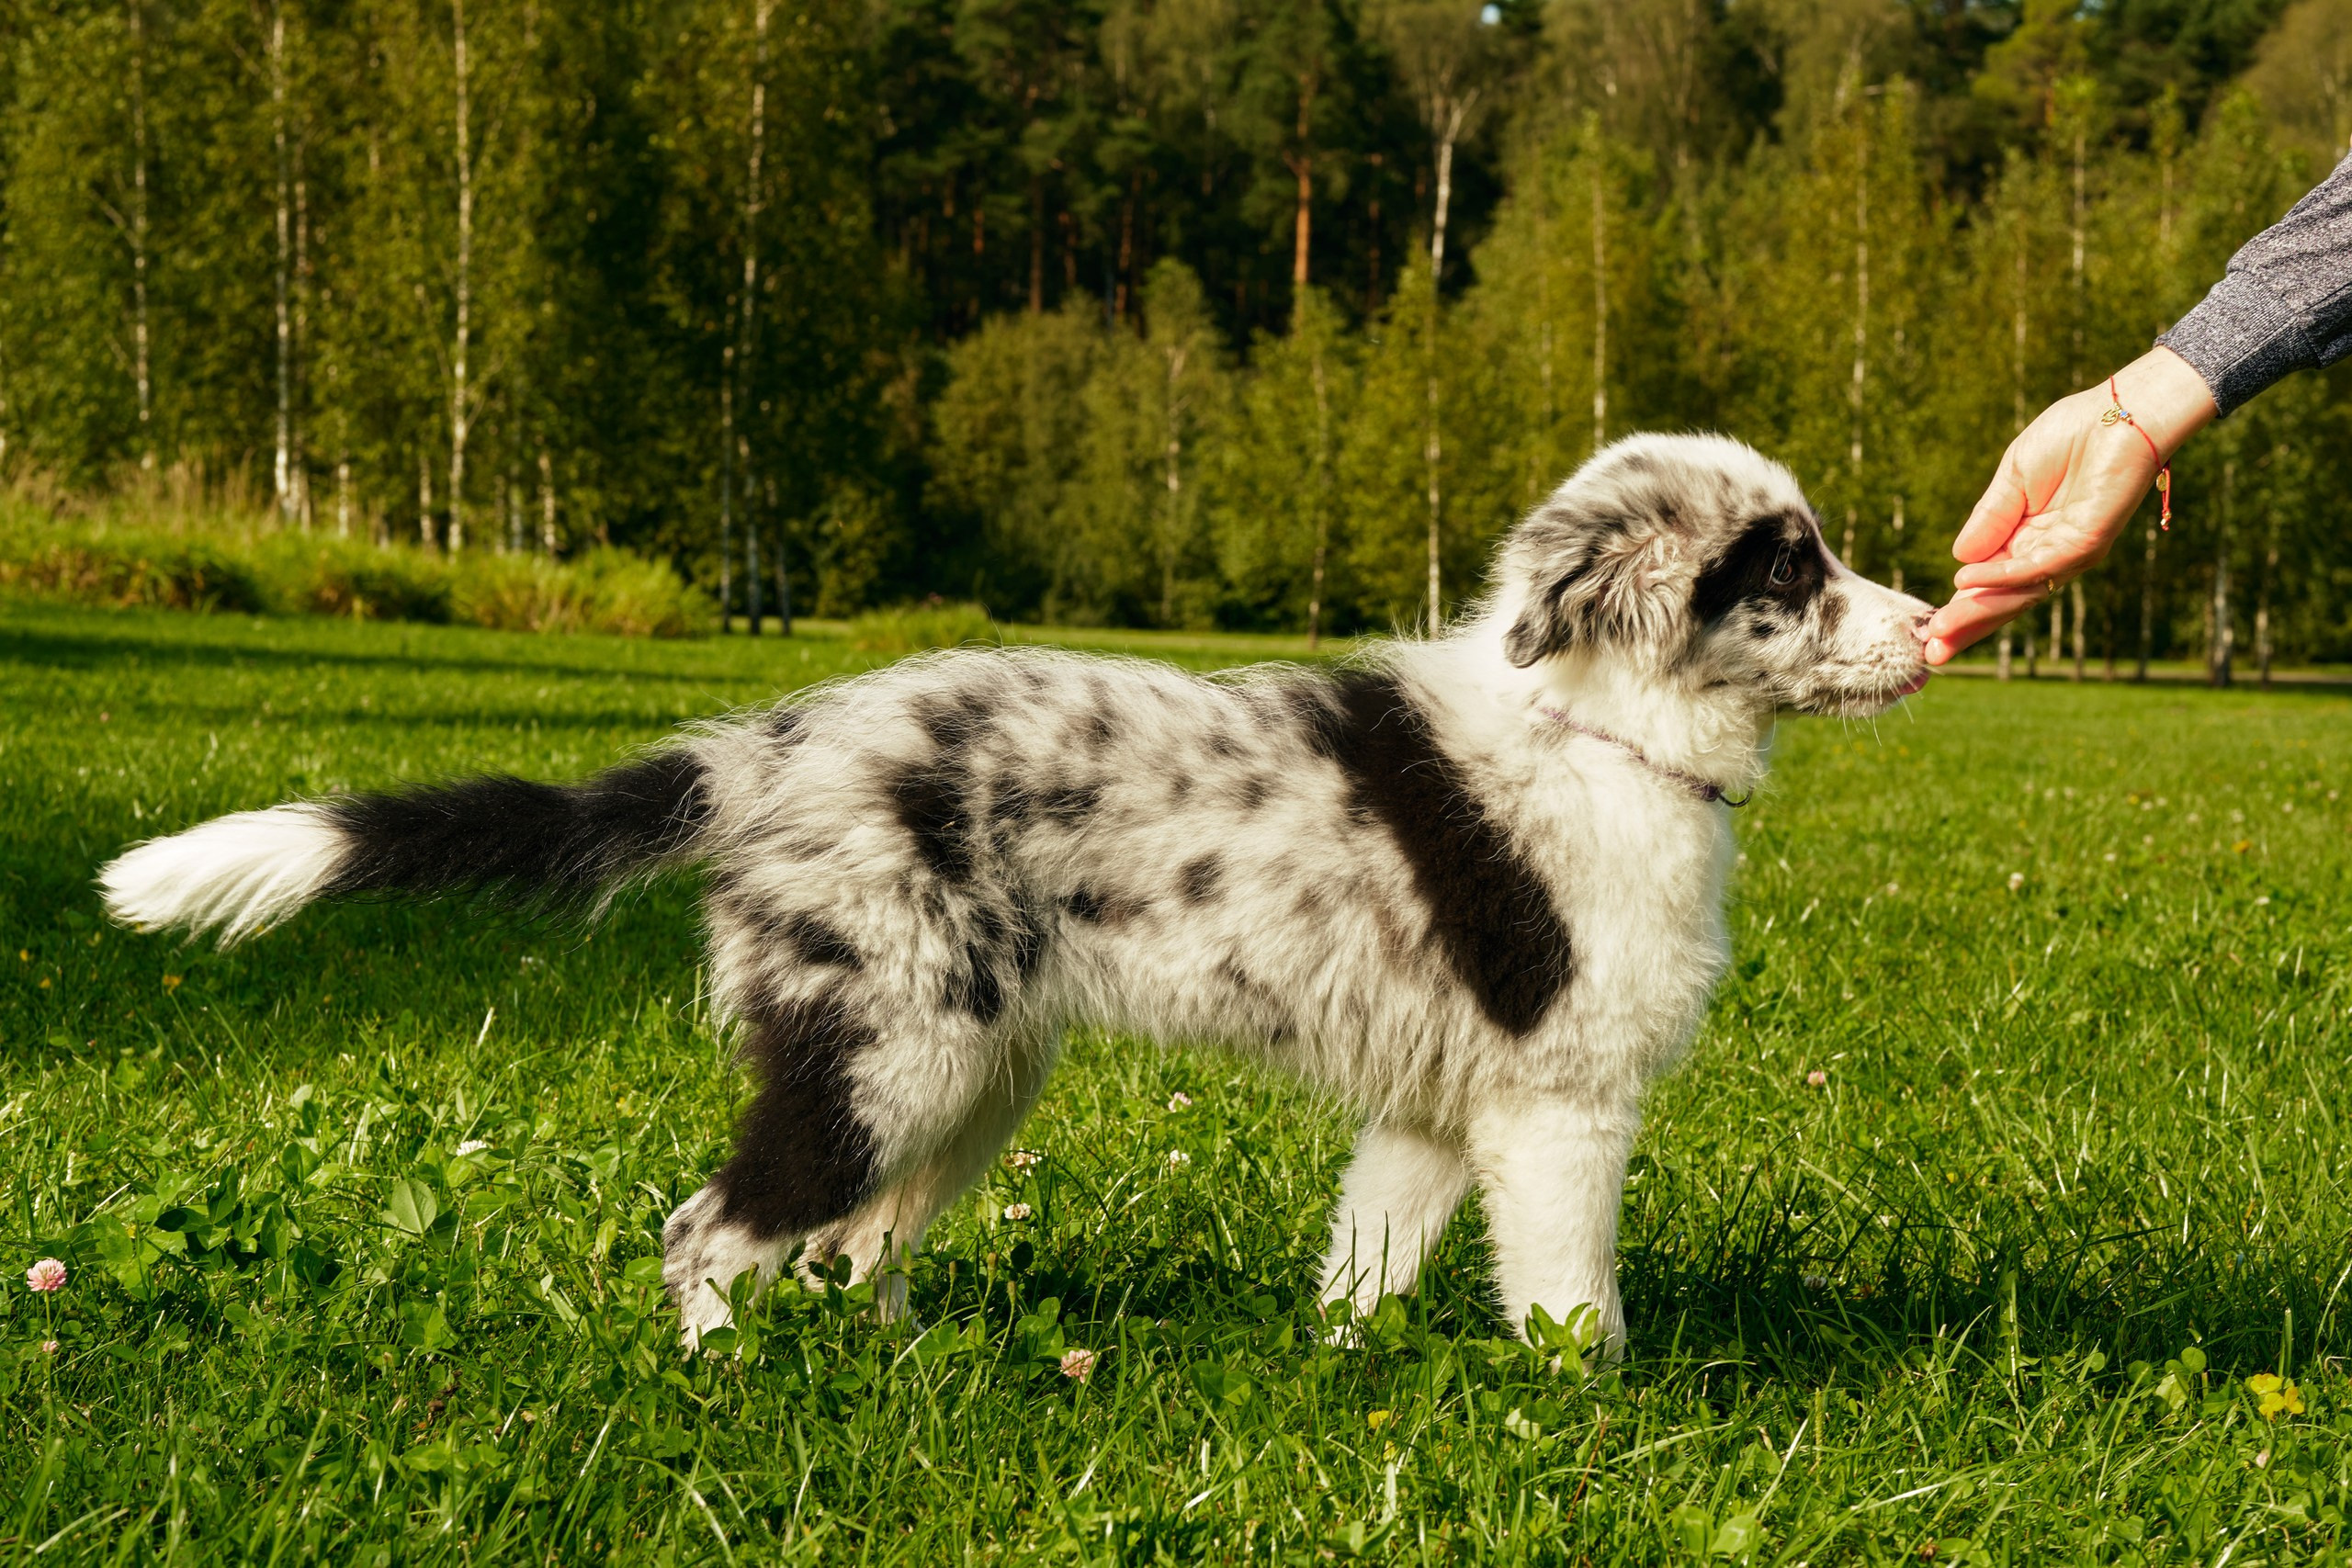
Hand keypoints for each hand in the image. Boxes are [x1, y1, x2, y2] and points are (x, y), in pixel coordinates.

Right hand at [1922, 348, 2216, 663]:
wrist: (2122, 413)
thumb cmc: (2073, 436)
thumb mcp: (2012, 477)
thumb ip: (1989, 517)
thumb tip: (1958, 559)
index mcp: (2031, 539)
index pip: (1992, 584)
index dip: (1962, 608)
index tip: (1928, 633)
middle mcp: (2052, 554)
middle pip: (2004, 600)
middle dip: (1968, 627)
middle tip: (1932, 654)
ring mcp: (2071, 552)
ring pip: (2018, 592)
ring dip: (1978, 611)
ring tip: (1941, 630)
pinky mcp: (2087, 541)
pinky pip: (2037, 565)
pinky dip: (2001, 575)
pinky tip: (1966, 580)